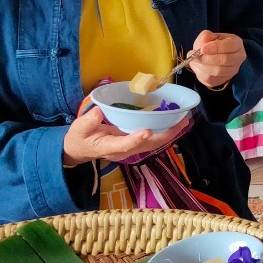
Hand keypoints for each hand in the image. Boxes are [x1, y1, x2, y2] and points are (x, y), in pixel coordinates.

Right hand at [62, 105, 189, 166]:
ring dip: (169, 133)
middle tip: (181, 122)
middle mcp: (124, 150)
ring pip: (153, 144)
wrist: (80, 150)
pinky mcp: (134, 144)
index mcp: (109, 147)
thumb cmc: (79, 138)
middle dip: (165, 135)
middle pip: (147, 145)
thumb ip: (88, 121)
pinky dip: (164, 132)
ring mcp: (130, 148)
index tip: (146, 131)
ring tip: (184, 121)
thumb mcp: (79, 129)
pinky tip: (175, 123)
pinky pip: (152, 140)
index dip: (136, 139)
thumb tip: (99, 112)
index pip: (125, 144)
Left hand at [189, 30, 246, 88]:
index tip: (202, 49)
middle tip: (194, 56)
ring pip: (217, 71)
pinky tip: (198, 67)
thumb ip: (206, 36)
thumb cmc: (213, 44)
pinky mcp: (224, 79)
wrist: (214, 55)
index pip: (229, 46)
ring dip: (202, 66)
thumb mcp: (210, 36)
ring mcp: (232, 70)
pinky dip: (201, 74)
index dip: (215, 47)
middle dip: (207, 58)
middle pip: (224, 60)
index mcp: (237, 43)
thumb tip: (204, 39)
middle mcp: (238, 58)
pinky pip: (211, 80)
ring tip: (194, 60)